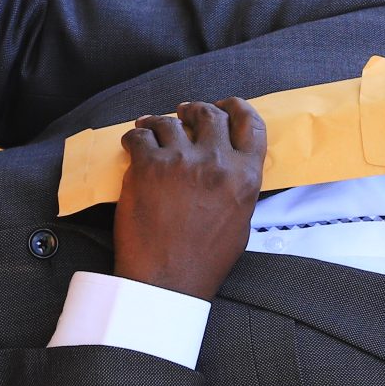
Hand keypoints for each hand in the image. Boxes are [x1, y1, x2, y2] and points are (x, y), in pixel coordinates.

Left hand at [112, 98, 267, 299]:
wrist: (167, 280)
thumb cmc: (203, 260)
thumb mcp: (241, 222)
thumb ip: (239, 186)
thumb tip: (230, 164)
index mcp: (245, 177)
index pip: (251, 124)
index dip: (236, 107)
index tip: (225, 105)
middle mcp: (217, 163)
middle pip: (209, 115)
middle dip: (195, 110)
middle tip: (183, 113)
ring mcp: (182, 161)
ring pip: (170, 122)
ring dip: (159, 122)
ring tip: (150, 128)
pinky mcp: (149, 166)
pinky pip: (139, 136)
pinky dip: (134, 136)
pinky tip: (133, 144)